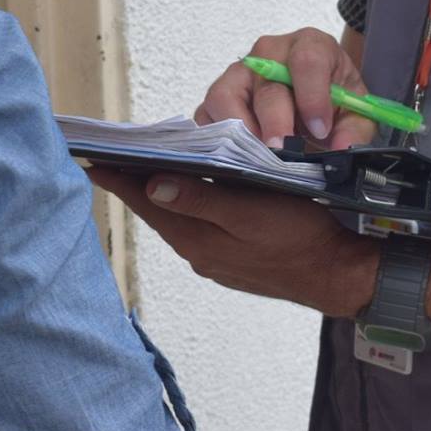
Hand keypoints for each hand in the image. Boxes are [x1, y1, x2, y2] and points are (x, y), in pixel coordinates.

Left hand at [90, 167, 379, 317]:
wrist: (340, 274)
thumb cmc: (301, 234)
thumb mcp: (251, 212)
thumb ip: (201, 201)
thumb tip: (151, 186)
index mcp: (197, 238)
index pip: (145, 201)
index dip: (117, 178)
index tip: (89, 157)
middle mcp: (198, 252)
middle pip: (156, 210)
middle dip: (133, 183)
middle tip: (109, 156)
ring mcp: (215, 259)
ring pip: (177, 219)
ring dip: (160, 194)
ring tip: (142, 167)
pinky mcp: (232, 261)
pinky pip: (198, 228)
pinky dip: (187, 207)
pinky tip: (189, 192)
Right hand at [194, 27, 379, 150]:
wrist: (314, 97)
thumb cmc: (333, 99)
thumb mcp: (355, 112)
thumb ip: (354, 130)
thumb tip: (341, 150)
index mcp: (310, 46)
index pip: (307, 60)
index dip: (312, 96)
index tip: (319, 129)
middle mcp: (269, 53)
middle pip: (266, 83)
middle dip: (274, 121)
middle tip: (283, 151)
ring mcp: (238, 72)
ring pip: (225, 94)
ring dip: (241, 129)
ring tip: (260, 156)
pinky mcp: (218, 96)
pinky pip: (206, 114)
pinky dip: (218, 139)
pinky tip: (240, 157)